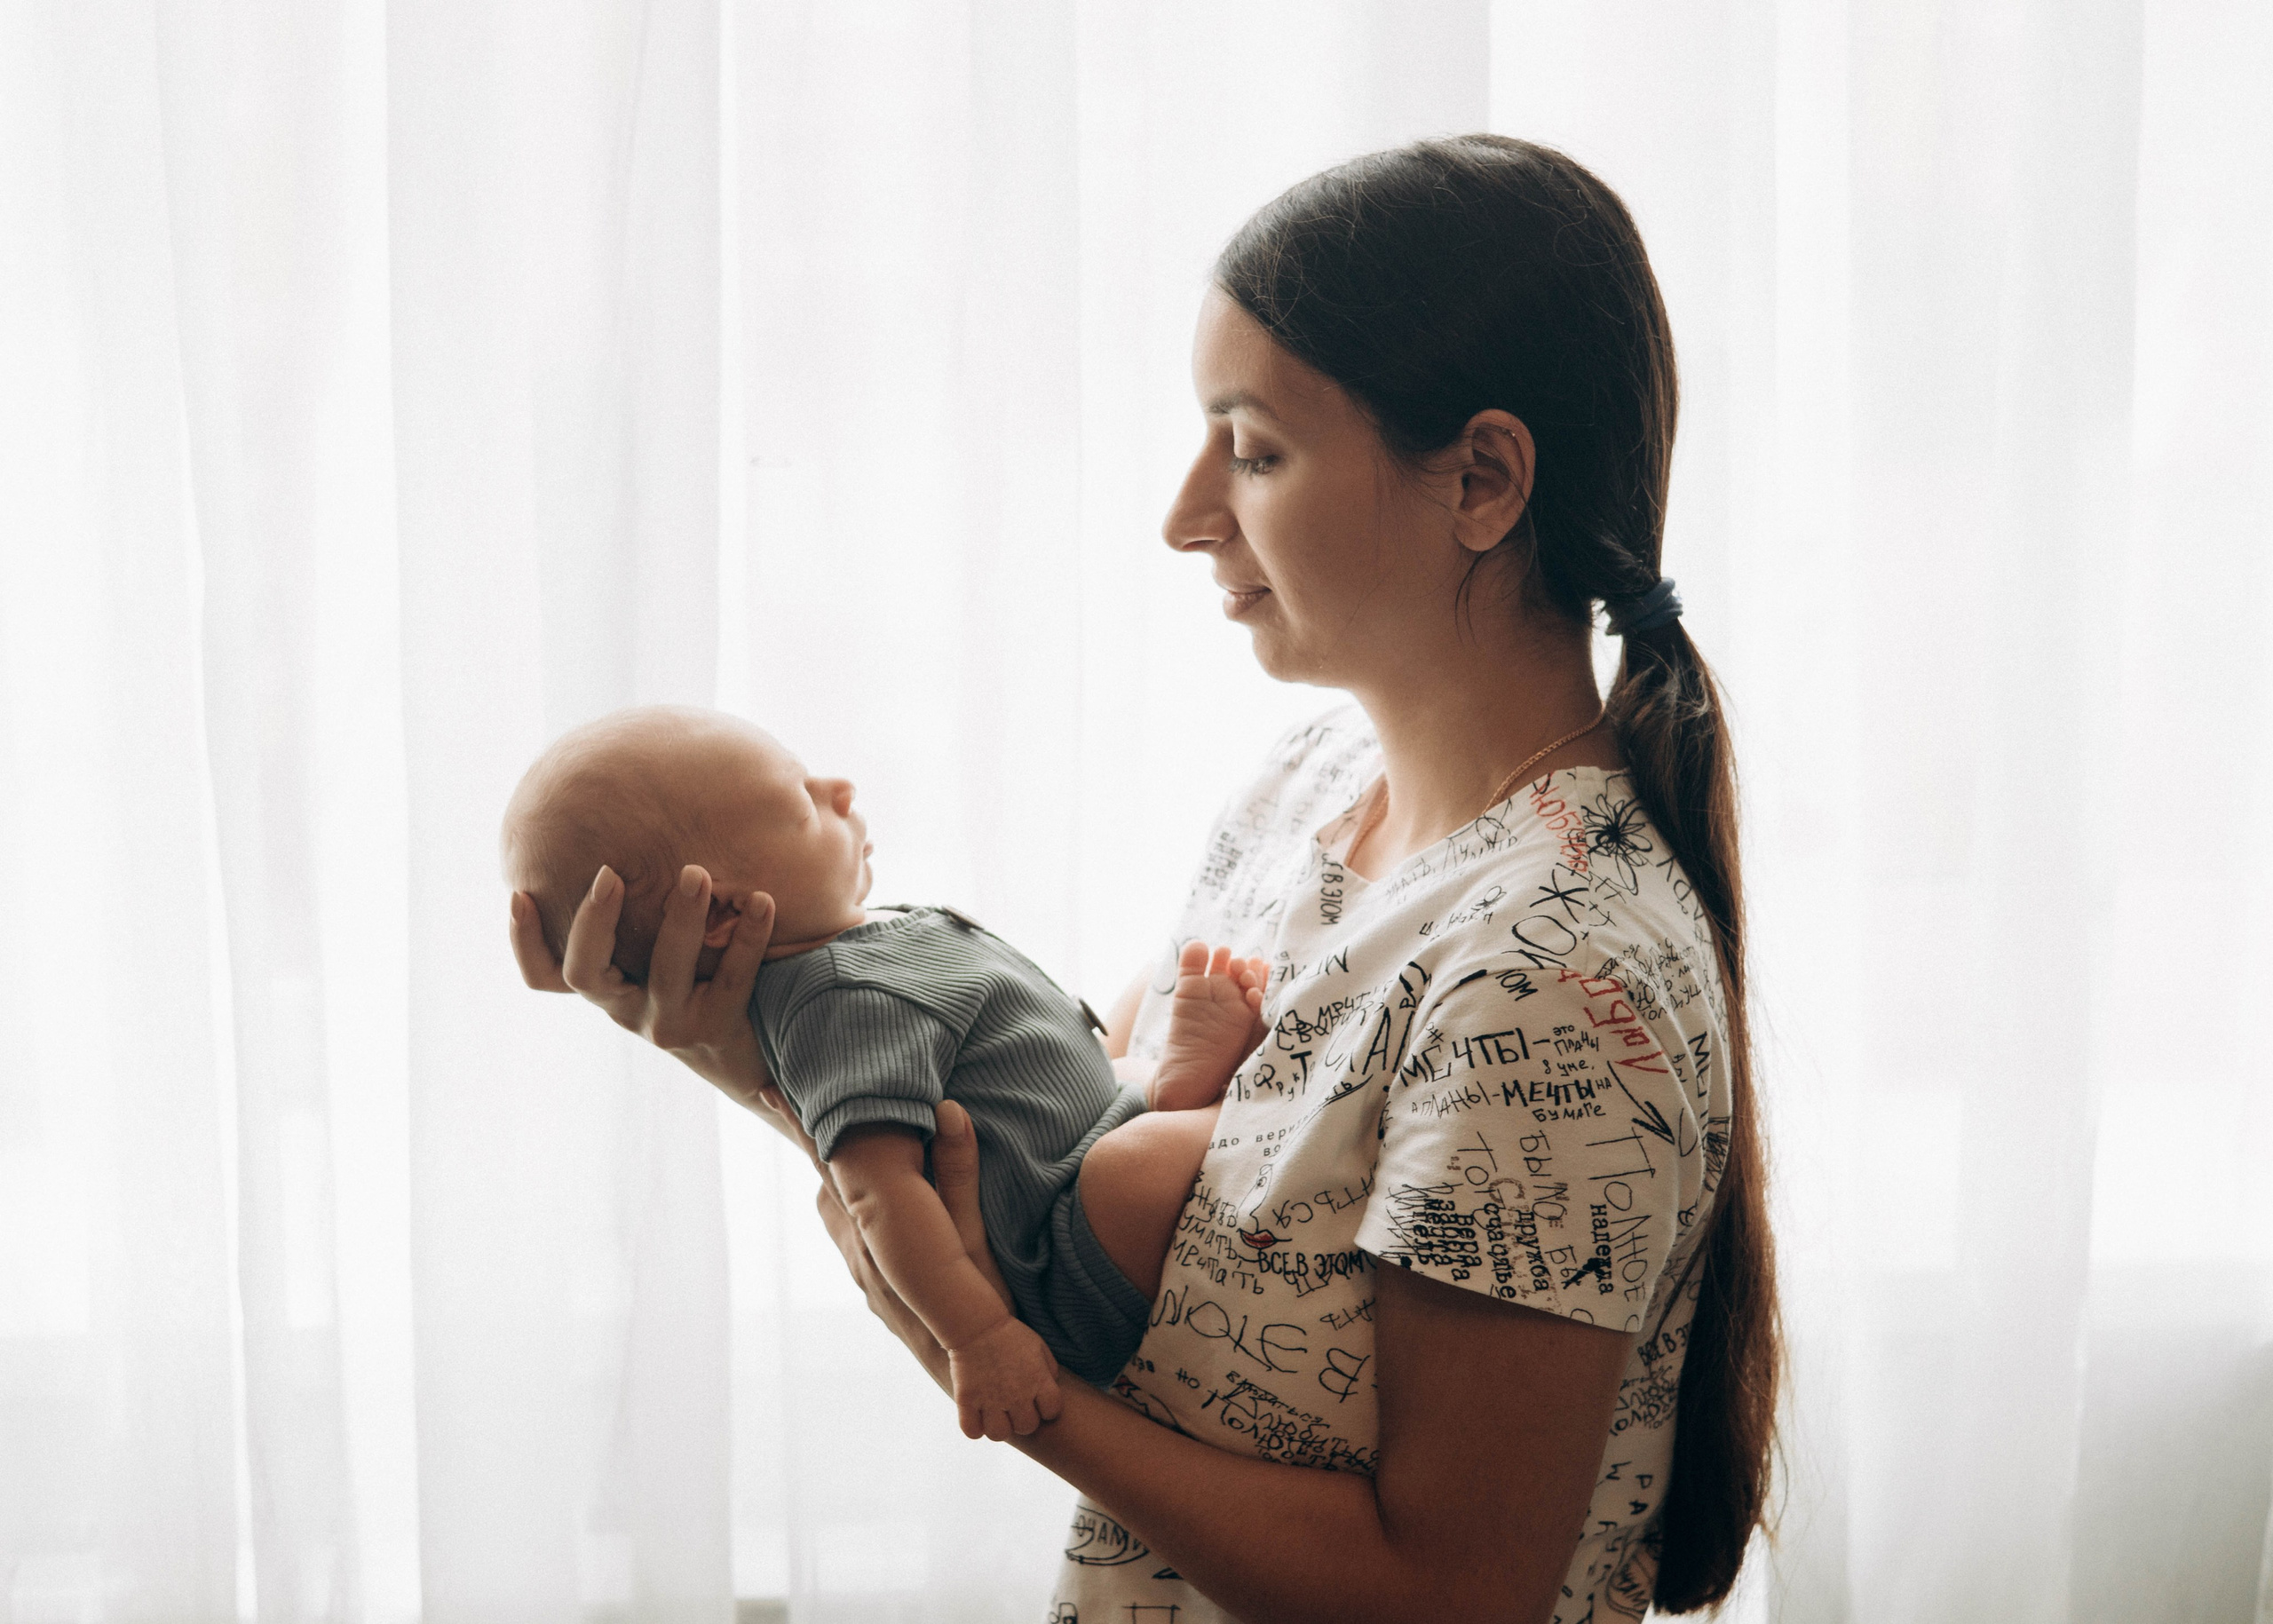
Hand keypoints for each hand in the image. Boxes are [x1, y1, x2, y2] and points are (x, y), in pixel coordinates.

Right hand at [509, 865, 788, 1131]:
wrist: (746, 1059)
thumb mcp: (653, 964)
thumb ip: (634, 922)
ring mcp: (670, 1023)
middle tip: (610, 871)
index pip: (544, 976)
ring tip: (696, 873)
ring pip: (665, 969)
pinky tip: (762, 900)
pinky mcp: (717, 1027)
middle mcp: (627, 1010)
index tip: (519, 893)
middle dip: (593, 919)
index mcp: (607, 989)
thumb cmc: (695, 989)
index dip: (523, 941)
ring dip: (681, 918)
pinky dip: (749, 937)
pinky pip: (732, 978)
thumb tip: (613, 847)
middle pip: (586, 972)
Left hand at [809, 1099, 1016, 1398]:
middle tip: (804, 1108)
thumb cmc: (980, 1304)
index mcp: (872, 1229)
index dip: (801, 1126)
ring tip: (845, 1154)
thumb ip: (958, 1172)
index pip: (828, 1163)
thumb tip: (950, 1109)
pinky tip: (881, 1213)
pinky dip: (860, 1213)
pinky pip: (857, 1239)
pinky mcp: (879, 1293)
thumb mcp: (971, 1234)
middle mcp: (858, 1251)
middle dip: (820, 1149)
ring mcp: (865, 1276)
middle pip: (827, 1186)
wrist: (981, 1377)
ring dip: (843, 1184)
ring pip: (842, 1215)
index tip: (766, 1091)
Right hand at [947, 1316, 1063, 1440]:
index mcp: (1037, 1380)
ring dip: (999, 1427)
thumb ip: (1050, 1369)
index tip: (1037, 1401)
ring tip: (995, 1415)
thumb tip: (1052, 1388)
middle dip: (1022, 1419)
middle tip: (1014, 1407)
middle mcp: (1016, 1393)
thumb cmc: (1009, 1334)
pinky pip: (972, 1431)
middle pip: (1027, 1427)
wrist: (976, 1324)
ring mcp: (990, 1399)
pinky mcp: (967, 1400)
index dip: (1046, 1408)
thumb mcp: (1038, 1346)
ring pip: (999, 1434)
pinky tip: (976, 1416)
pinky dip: (974, 1428)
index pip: (1052, 1411)